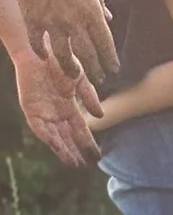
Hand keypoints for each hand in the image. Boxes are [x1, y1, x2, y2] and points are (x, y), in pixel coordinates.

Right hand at [9, 0, 117, 85]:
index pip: (105, 43)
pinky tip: (44, 57)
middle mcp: (74, 20)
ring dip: (70, 69)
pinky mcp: (32, 20)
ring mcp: (52, 22)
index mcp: (91, 10)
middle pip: (87, 54)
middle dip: (95, 70)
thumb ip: (99, 0)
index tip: (114, 70)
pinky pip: (37, 43)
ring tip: (74, 76)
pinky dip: (41, 52)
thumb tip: (108, 17)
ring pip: (63, 55)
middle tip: (99, 80)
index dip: (110, 59)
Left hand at [14, 43, 102, 166]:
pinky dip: (49, 137)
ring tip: (73, 162)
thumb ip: (90, 98)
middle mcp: (56, 112)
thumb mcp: (81, 80)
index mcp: (69, 106)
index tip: (97, 155)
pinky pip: (40, 127)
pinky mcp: (31, 108)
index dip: (88, 142)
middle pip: (67, 136)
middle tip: (85, 165)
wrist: (41, 49)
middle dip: (75, 150)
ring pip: (54, 135)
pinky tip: (58, 147)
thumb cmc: (62, 61)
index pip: (80, 129)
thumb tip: (100, 116)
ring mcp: (43, 111)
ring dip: (63, 149)